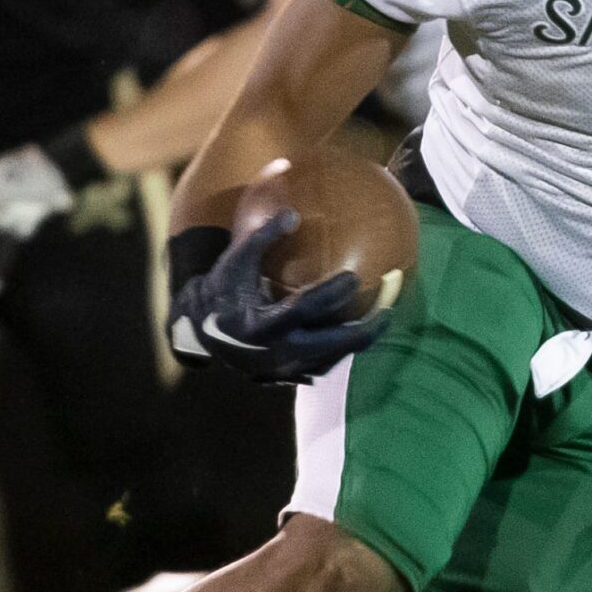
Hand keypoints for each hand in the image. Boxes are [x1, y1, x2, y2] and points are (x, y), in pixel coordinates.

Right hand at [168, 211, 389, 384]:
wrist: (202, 331)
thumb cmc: (222, 289)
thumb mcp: (235, 259)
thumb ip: (262, 236)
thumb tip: (293, 213)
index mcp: (260, 325)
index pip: (304, 310)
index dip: (331, 294)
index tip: (354, 277)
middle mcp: (275, 354)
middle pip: (334, 344)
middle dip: (367, 328)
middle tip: (390, 305)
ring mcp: (284, 371)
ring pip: (335, 358)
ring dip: (360, 339)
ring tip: (383, 315)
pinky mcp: (289, 378)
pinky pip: (326, 364)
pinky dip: (344, 347)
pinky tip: (360, 327)